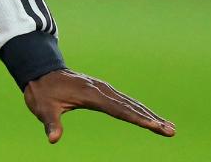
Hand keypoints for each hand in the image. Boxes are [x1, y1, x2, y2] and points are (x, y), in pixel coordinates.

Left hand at [24, 68, 174, 143]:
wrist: (40, 72)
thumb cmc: (42, 92)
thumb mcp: (42, 108)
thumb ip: (50, 123)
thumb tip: (53, 139)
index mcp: (90, 94)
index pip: (118, 110)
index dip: (136, 118)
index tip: (153, 125)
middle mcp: (100, 90)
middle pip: (130, 106)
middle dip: (151, 119)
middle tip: (171, 131)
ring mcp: (103, 89)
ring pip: (130, 103)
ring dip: (149, 115)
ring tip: (169, 127)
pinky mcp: (102, 91)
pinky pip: (125, 101)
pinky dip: (139, 110)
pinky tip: (150, 117)